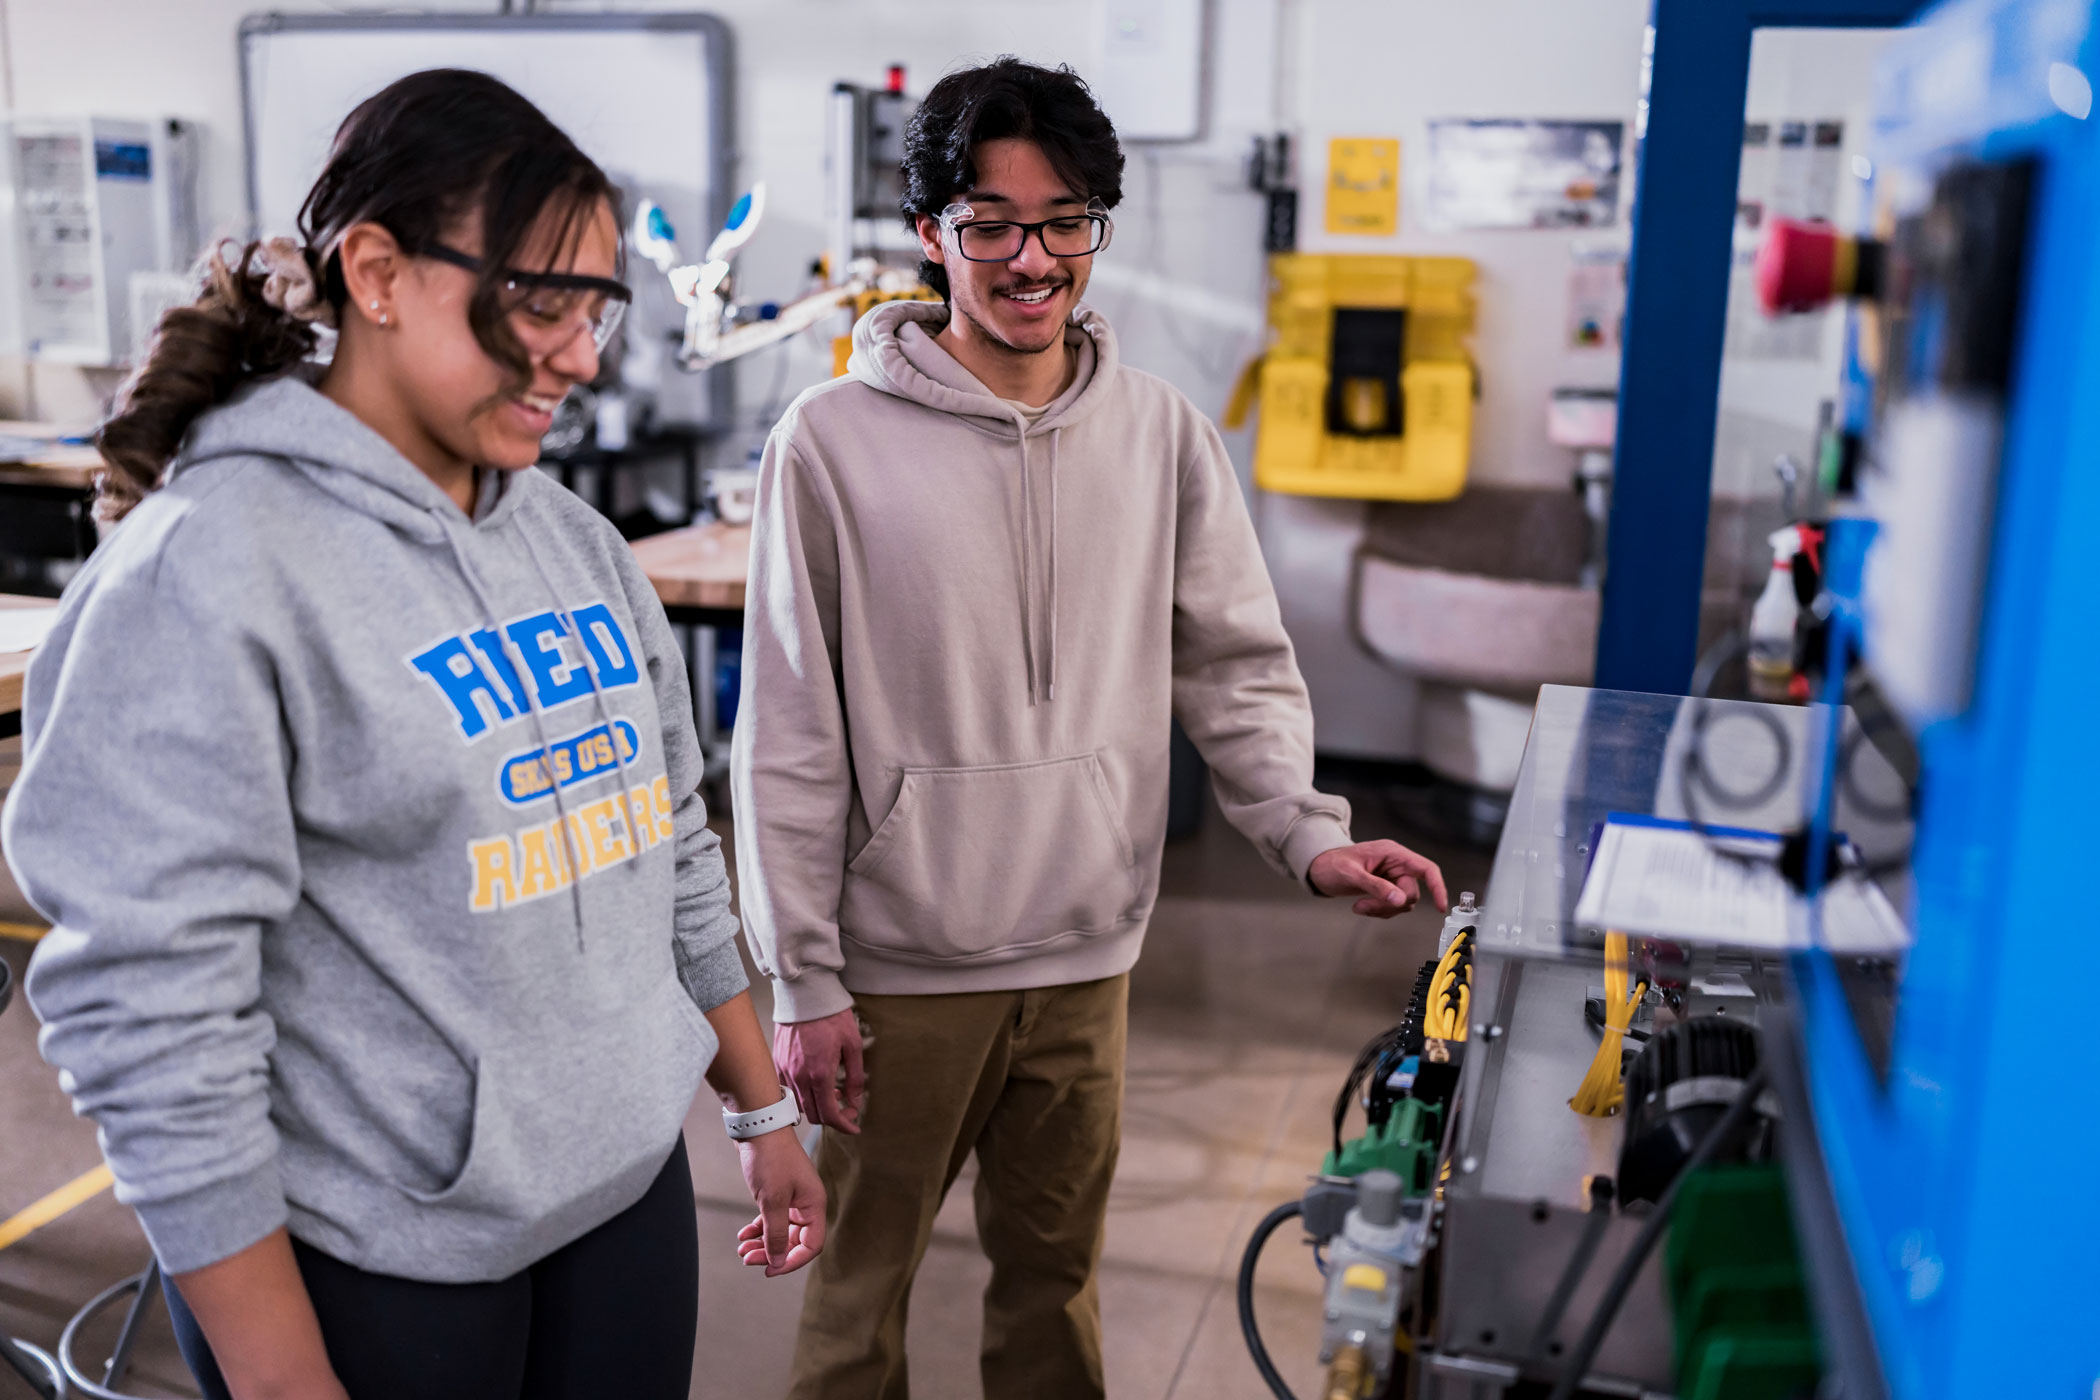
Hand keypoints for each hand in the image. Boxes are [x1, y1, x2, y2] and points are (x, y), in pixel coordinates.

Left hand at [732, 1130, 825, 1275]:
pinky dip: (758, 1228)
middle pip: (794, 1241)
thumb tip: (778, 1263)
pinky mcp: (778, 1193)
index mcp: (814, 1205)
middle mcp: (806, 1204)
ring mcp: (792, 1198)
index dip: (792, 1262)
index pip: (811, 1245)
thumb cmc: (770, 1159)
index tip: (769, 1270)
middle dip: (771, 1253)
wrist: (758, 1126)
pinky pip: (771, 1219)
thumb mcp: (772, 1201)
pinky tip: (744, 1235)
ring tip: (742, 1250)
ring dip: (762, 1243)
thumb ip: (776, 1235)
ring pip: (780, 1231)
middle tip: (748, 1259)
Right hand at [773, 1009, 865, 1132]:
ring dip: (817, 1106)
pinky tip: (816, 1082)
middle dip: (832, 1118)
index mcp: (819, 1074)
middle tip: (847, 1108)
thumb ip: (855, 1078)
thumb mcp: (853, 1045)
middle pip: (813, 1115)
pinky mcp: (777, 1062)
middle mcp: (798, 1077)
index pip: (829, 1115)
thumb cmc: (832, 1016)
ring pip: (799, 1105)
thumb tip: (855, 1102)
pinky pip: (788, 1090)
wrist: (804, 995)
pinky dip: (803, 1095)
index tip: (855, 1126)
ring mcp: (785, 1070)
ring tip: (834, 1092)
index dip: (844, 1125)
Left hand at [1309, 840, 1449, 918]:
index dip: (1437, 887)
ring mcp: (1391, 878)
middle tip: (1365, 906)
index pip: (1426, 869)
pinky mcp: (1385, 889)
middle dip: (1391, 904)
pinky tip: (1362, 906)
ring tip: (1359, 906)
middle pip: (1412, 891)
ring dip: (1383, 909)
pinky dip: (1379, 911)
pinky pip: (1393, 906)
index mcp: (1393, 853)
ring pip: (1402, 902)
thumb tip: (1399, 900)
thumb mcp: (1351, 874)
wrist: (1317, 868)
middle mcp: (1396, 864)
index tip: (1441, 906)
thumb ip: (1376, 887)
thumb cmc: (1331, 864)